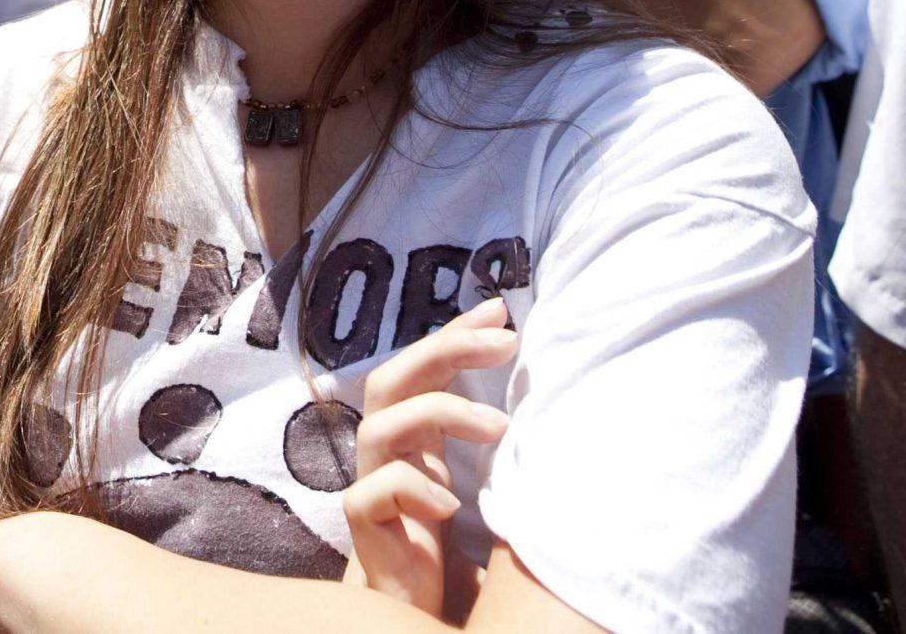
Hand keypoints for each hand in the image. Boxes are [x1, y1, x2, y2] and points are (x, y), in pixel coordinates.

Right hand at [341, 296, 516, 615]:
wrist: (410, 597)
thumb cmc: (447, 534)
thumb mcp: (476, 475)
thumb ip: (490, 437)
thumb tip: (544, 391)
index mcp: (412, 428)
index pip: (424, 364)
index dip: (455, 332)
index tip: (500, 308)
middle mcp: (386, 445)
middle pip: (394, 377)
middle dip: (445, 350)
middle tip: (506, 342)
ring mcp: (369, 479)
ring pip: (382, 424)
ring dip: (442, 413)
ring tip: (501, 427)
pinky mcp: (362, 520)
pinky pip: (375, 489)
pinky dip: (415, 489)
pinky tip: (451, 507)